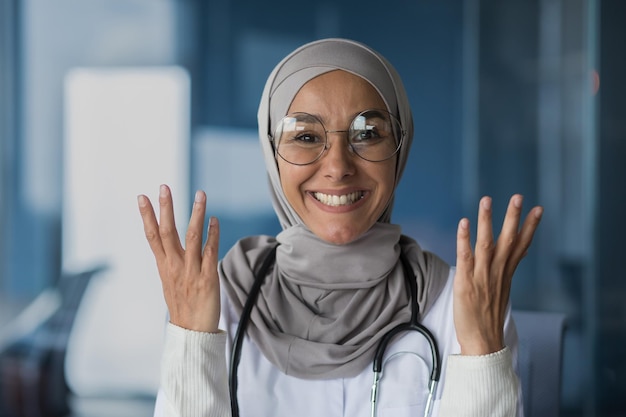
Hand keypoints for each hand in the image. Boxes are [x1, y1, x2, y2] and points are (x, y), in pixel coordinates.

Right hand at [137, 184, 220, 332]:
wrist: (192, 333)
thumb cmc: (183, 308)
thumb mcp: (171, 283)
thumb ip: (172, 263)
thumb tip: (171, 248)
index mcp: (164, 267)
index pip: (152, 237)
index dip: (146, 216)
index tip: (142, 197)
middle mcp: (174, 267)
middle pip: (167, 232)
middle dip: (165, 208)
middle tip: (164, 187)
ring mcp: (190, 271)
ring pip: (191, 237)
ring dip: (195, 213)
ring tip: (200, 194)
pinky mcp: (207, 278)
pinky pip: (210, 251)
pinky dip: (212, 234)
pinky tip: (214, 220)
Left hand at [453, 194, 542, 354]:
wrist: (483, 343)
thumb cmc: (488, 318)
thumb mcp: (500, 291)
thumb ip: (503, 271)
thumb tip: (510, 255)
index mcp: (506, 274)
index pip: (521, 246)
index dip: (529, 227)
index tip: (538, 209)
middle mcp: (497, 273)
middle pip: (508, 241)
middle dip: (513, 218)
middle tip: (518, 196)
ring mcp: (482, 277)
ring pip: (487, 244)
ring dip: (487, 221)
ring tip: (487, 200)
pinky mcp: (466, 283)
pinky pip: (466, 258)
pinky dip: (465, 240)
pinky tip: (464, 223)